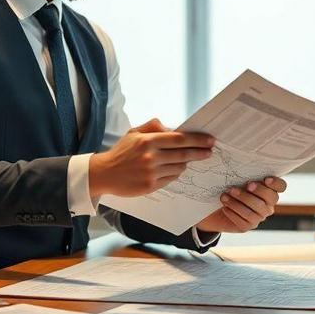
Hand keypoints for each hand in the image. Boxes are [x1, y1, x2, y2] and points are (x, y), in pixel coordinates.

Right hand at [89, 119, 214, 198]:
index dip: (197, 140)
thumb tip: (170, 127)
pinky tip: (172, 169)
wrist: (104, 174)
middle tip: (209, 152)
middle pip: (184, 154)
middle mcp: (151, 157)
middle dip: (199, 152)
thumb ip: (152, 127)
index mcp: (148, 141)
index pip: (179, 139)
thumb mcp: (133, 133)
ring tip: (184, 160)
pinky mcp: (151, 186)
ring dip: (185, 163)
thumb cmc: (121, 152)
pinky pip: (171, 179)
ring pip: (179, 168)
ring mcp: (151, 173)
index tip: (209, 140)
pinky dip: (175, 173)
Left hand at [195, 176, 287, 233]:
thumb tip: (242, 163)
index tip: (266, 179)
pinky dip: (233, 213)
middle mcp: (267, 205)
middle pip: (270, 198)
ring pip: (254, 211)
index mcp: (268, 190)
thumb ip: (245, 174)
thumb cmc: (230, 188)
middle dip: (258, 191)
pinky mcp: (247, 226)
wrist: (216, 207)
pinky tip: (224, 207)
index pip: (281, 186)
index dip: (276, 184)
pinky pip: (243, 221)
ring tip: (225, 195)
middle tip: (246, 185)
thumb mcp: (237, 179)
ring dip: (239, 202)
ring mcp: (258, 217)